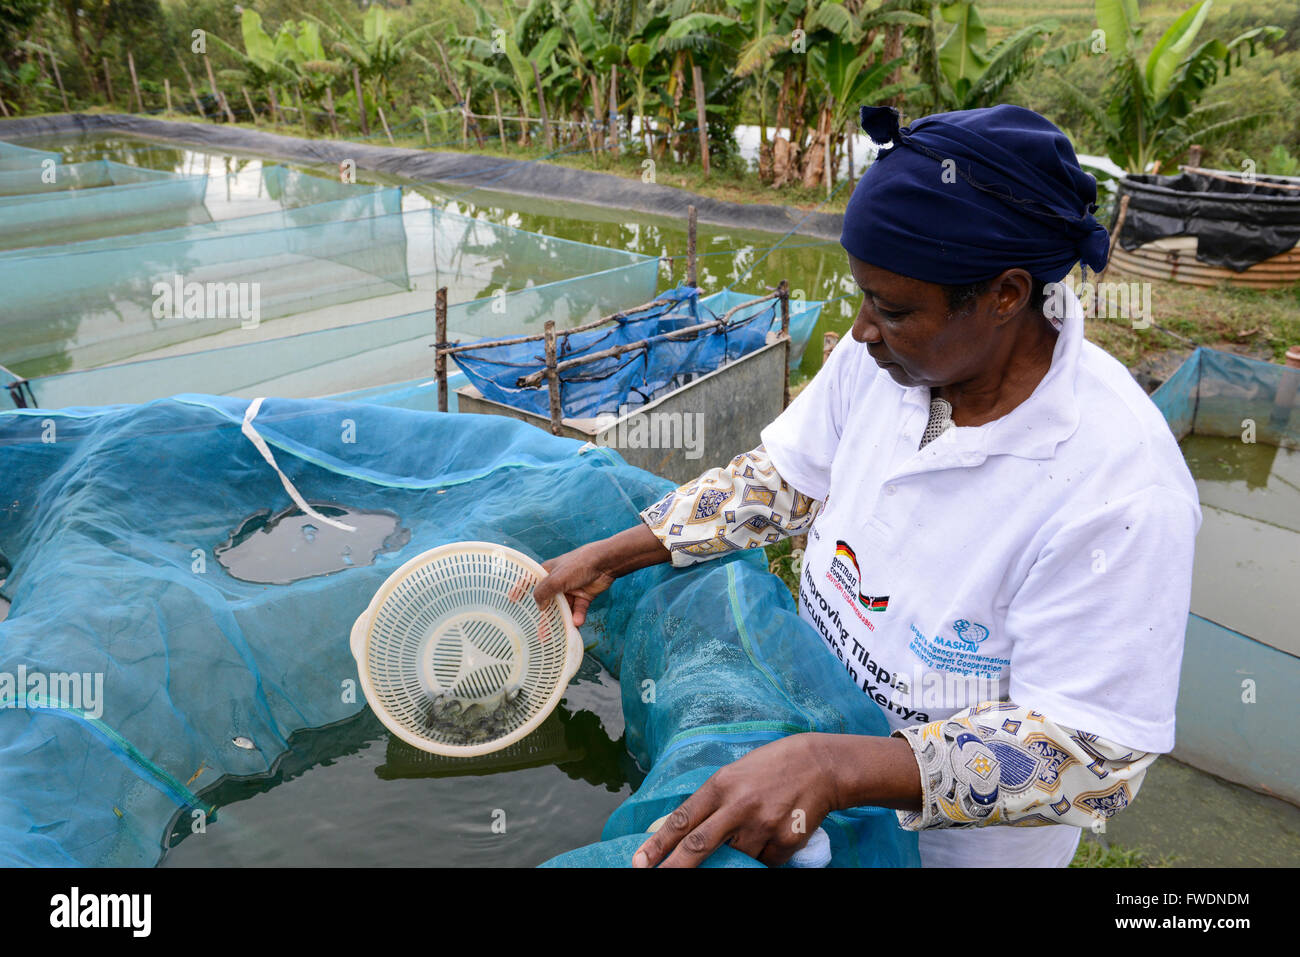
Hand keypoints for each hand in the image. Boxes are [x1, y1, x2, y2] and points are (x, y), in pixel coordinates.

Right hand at [516, 542, 615, 627]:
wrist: (605, 563)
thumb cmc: (578, 564)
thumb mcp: (556, 578)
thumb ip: (544, 592)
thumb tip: (539, 606)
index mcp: (547, 572)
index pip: (530, 581)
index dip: (519, 590)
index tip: (511, 601)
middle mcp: (558, 582)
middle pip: (548, 601)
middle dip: (544, 617)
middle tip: (539, 634)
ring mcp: (571, 589)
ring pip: (563, 609)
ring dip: (562, 621)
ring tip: (558, 635)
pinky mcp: (584, 596)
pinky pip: (578, 610)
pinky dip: (577, 617)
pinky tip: (577, 622)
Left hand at [632, 733, 841, 867]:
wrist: (819, 765)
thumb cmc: (769, 767)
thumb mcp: (732, 775)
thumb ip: (707, 802)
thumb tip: (675, 830)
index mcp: (721, 785)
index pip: (682, 820)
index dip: (657, 844)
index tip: (639, 862)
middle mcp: (739, 806)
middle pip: (699, 846)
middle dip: (674, 868)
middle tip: (653, 878)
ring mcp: (762, 826)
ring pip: (736, 860)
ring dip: (735, 855)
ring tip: (752, 827)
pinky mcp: (785, 841)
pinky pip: (764, 862)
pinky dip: (762, 856)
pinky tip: (772, 831)